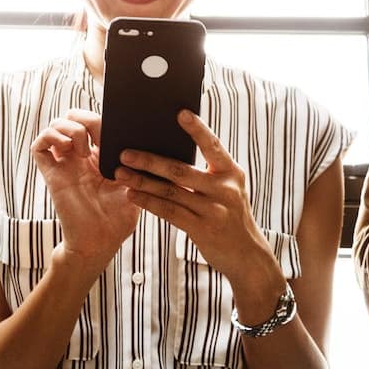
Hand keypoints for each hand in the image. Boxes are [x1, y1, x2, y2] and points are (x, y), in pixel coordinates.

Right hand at [28, 110, 138, 269]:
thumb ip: (134, 163)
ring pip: (55, 125)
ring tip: (85, 150)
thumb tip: (139, 140)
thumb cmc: (118, 219)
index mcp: (99, 156)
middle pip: (71, 117)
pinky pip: (39, 145)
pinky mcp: (51, 174)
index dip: (101, 119)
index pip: (93, 122)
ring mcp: (64, 164)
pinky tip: (68, 149)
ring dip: (71, 129)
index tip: (114, 129)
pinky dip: (51, 137)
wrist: (100, 243)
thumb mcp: (135, 184)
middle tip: (98, 135)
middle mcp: (79, 157)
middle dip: (84, 117)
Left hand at [115, 111, 285, 317]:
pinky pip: (169, 212)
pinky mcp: (202, 229)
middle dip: (150, 160)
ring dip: (142, 181)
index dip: (197, 129)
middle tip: (125, 153)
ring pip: (170, 191)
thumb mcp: (228, 189)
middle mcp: (225, 189)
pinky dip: (148, 202)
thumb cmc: (230, 214)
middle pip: (180, 170)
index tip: (180, 113)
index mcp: (232, 172)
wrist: (247, 255)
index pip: (213, 146)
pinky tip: (132, 195)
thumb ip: (207, 172)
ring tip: (121, 173)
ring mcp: (214, 210)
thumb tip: (168, 152)